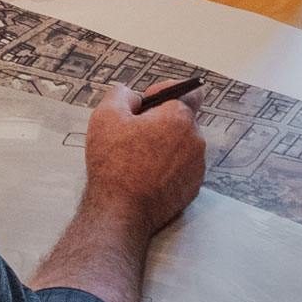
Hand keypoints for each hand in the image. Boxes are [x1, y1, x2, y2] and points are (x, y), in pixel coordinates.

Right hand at [80, 82, 205, 235]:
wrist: (121, 211)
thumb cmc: (113, 164)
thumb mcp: (105, 116)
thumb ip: (121, 94)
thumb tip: (131, 95)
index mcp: (178, 118)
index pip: (191, 91)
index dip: (166, 91)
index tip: (147, 102)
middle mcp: (195, 140)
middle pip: (182, 119)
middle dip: (160, 120)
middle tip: (133, 132)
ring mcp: (196, 167)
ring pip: (182, 144)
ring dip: (164, 144)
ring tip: (136, 157)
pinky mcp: (192, 187)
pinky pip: (182, 167)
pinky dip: (167, 166)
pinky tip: (144, 174)